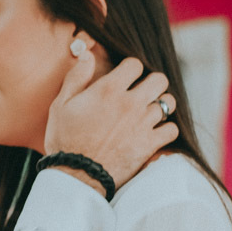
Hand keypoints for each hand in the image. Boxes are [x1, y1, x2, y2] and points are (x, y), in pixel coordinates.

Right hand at [44, 38, 178, 189]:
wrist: (76, 175)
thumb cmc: (65, 140)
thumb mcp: (60, 105)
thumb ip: (76, 78)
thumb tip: (87, 55)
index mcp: (108, 90)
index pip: (135, 64)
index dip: (129, 69)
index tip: (124, 79)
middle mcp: (130, 103)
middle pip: (159, 79)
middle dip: (151, 83)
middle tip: (141, 92)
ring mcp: (143, 124)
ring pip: (168, 103)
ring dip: (160, 104)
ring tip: (149, 111)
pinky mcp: (149, 144)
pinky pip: (171, 129)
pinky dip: (165, 129)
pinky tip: (154, 131)